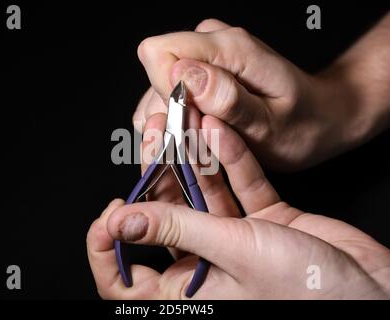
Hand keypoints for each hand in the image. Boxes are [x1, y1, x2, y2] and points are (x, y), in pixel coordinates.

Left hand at [87, 116, 389, 298]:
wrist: (373, 291)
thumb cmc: (309, 293)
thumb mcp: (233, 256)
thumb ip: (178, 231)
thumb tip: (121, 222)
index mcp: (190, 292)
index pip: (128, 278)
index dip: (108, 248)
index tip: (107, 214)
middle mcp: (208, 266)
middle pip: (166, 219)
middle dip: (158, 177)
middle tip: (150, 140)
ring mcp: (237, 240)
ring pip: (204, 195)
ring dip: (195, 158)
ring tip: (183, 120)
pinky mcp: (265, 219)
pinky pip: (241, 186)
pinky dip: (233, 160)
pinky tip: (221, 132)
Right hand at [133, 17, 389, 170]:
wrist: (318, 117)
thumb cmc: (300, 125)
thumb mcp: (270, 122)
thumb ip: (227, 98)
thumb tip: (181, 75)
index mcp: (229, 47)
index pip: (159, 54)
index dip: (167, 97)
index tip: (192, 125)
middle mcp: (211, 43)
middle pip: (154, 74)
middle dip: (171, 116)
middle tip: (205, 142)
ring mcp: (203, 57)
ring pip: (157, 90)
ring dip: (174, 124)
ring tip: (208, 141)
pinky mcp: (198, 73)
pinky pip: (166, 98)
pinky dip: (178, 123)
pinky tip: (202, 136)